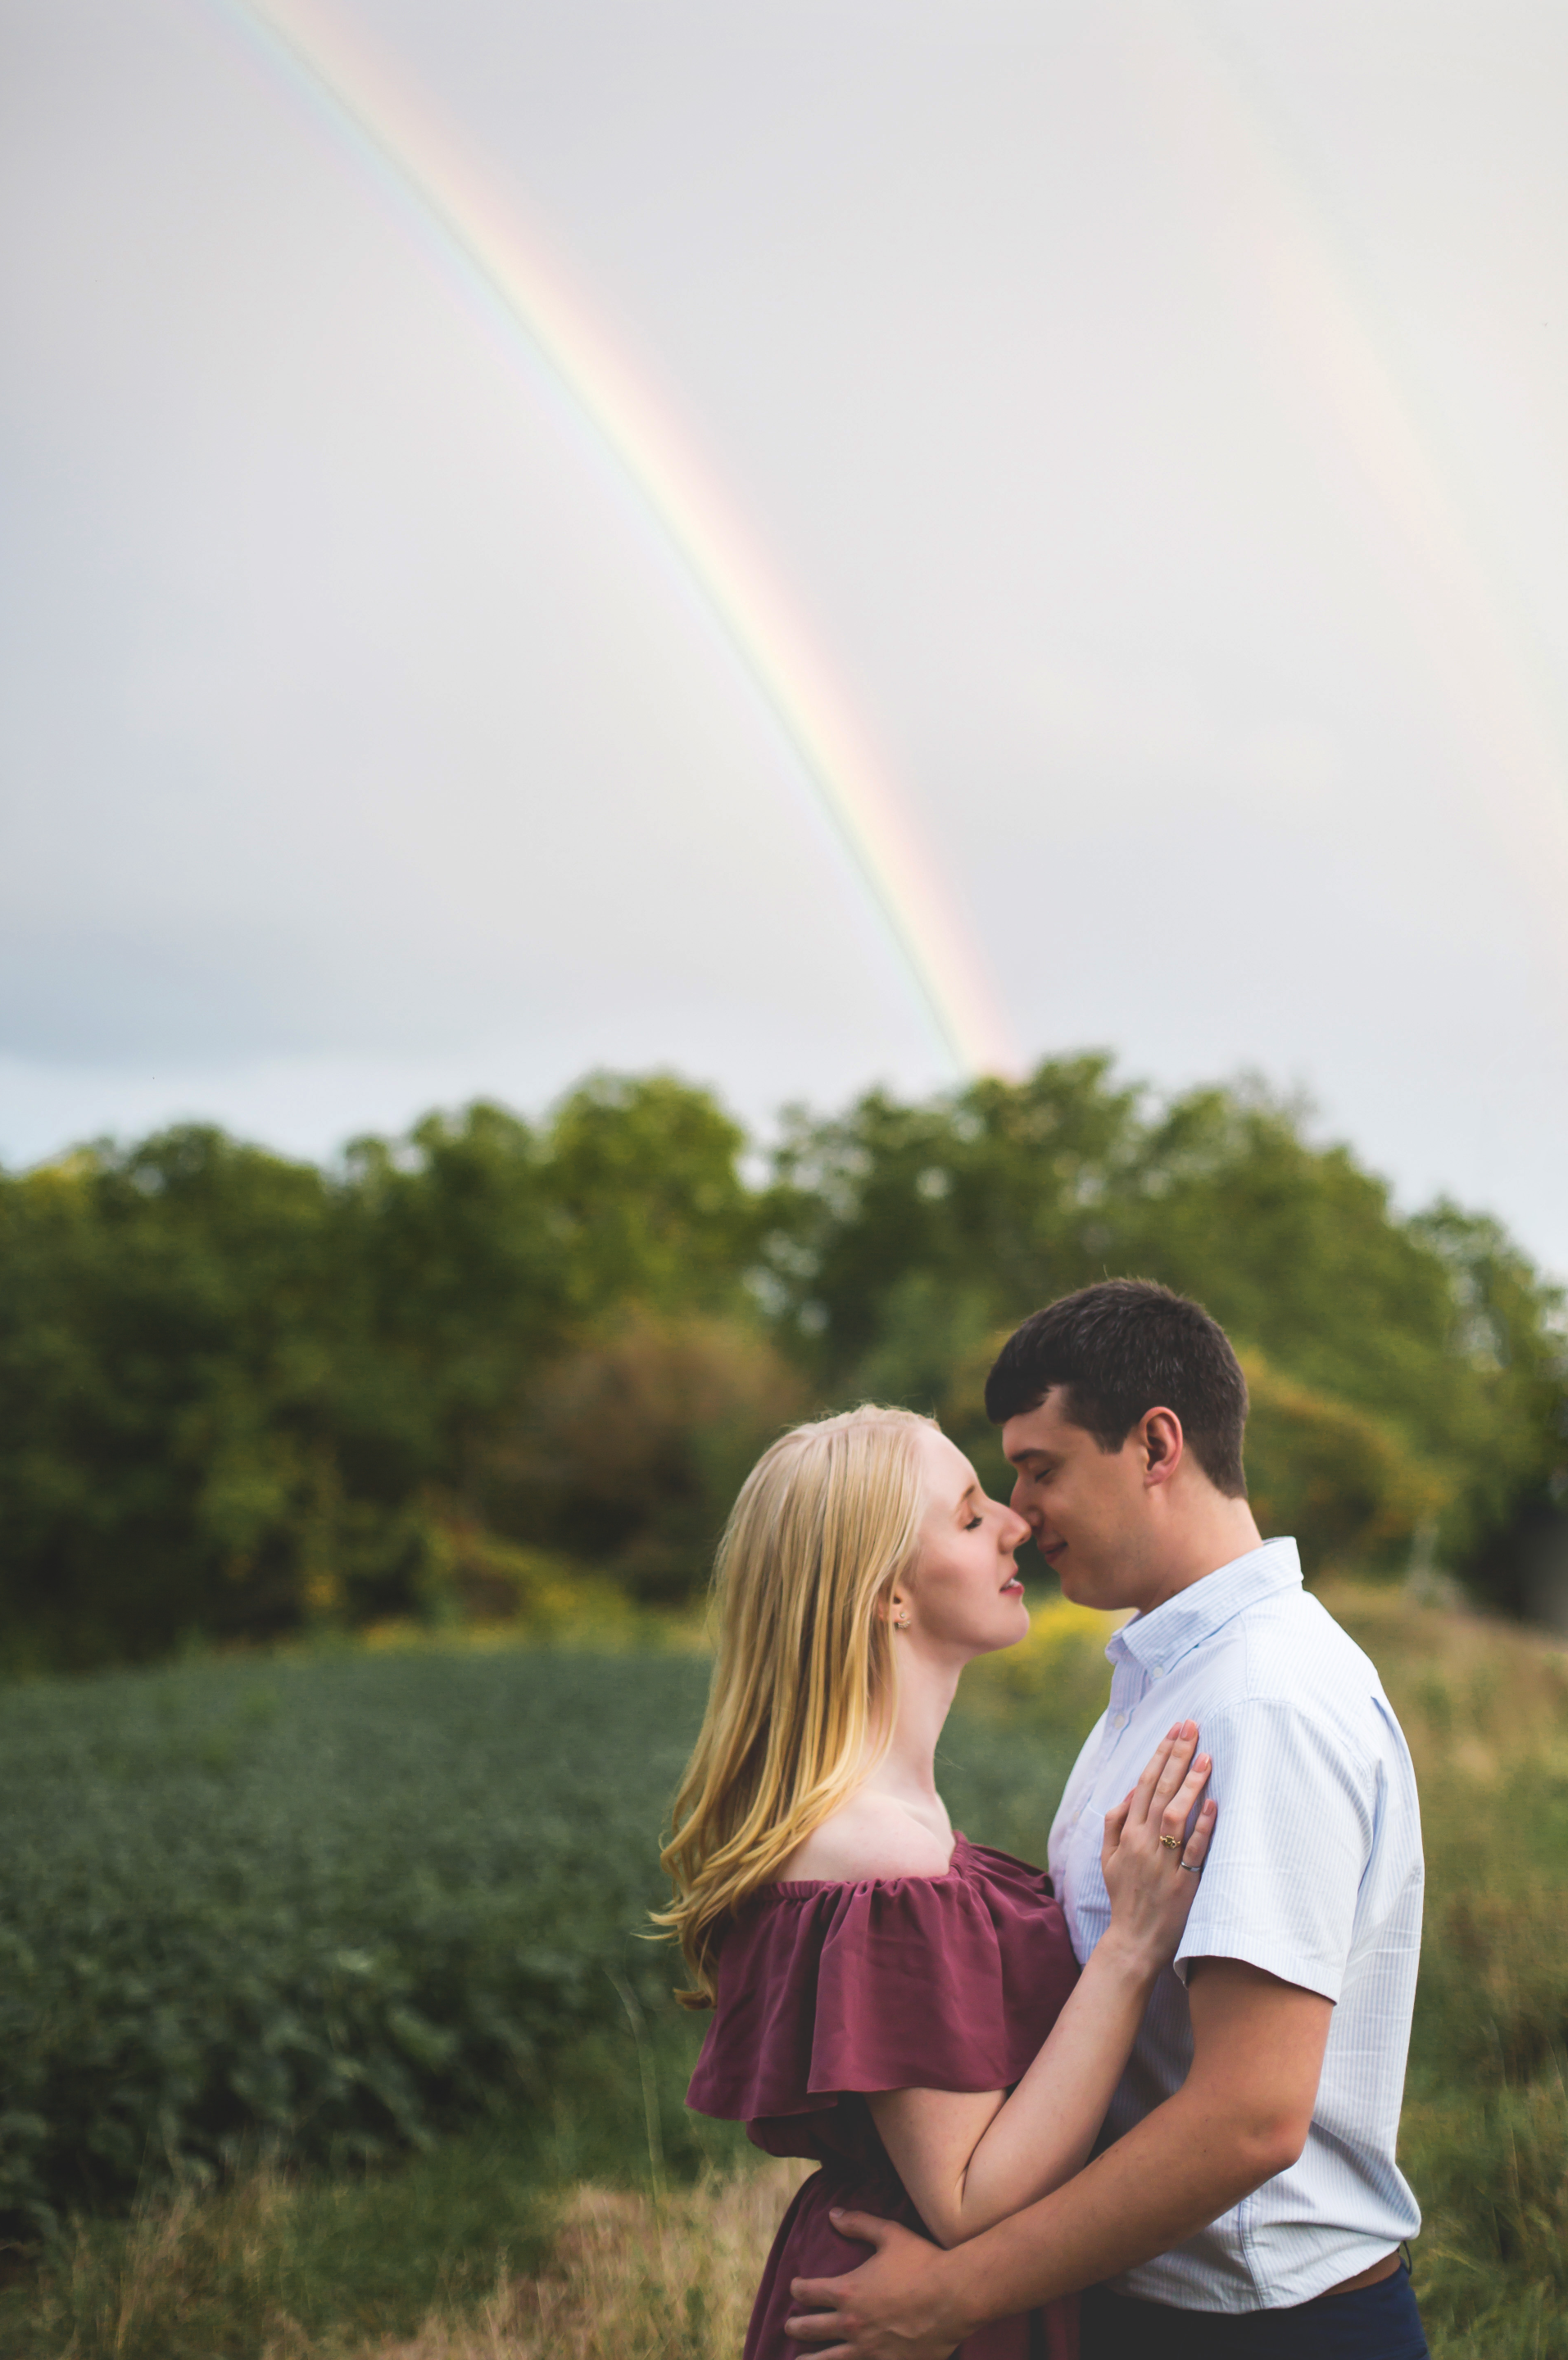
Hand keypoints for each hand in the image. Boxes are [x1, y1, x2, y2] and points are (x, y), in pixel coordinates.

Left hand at [785, 2210, 968, 2358]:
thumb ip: (858, 2224)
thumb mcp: (889, 2234)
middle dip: (796, 2326)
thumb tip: (833, 2214)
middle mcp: (851, 2324)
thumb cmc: (923, 2262)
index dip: (798, 2288)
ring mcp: (868, 2350)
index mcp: (848, 2291)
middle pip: (811, 2328)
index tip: (796, 2287)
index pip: (809, 2292)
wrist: (955, 2297)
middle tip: (789, 2327)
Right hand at [1098, 1720, 1215, 1976]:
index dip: (1160, 1754)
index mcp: (1128, 1834)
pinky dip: (1204, 1826)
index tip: (1175, 1729)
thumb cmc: (1124, 1896)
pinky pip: (1194, 1849)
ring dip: (1191, 1784)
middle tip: (1192, 1727)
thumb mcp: (1108, 1858)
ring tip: (1205, 1756)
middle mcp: (1144, 1843)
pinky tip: (1214, 1803)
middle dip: (1177, 1756)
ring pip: (1176, 1815)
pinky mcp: (1184, 1882)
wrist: (1134, 1940)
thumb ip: (1115, 1823)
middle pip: (1161, 1791)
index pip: (1144, 1784)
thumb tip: (1129, 1792)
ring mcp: (1163, 1862)